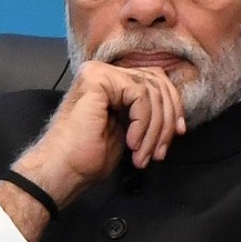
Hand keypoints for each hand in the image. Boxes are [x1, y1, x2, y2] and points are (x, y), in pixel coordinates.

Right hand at [0, 61, 184, 240]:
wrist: (62, 170)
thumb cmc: (89, 156)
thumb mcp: (129, 129)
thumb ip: (146, 111)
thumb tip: (175, 109)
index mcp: (112, 81)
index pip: (155, 81)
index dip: (173, 106)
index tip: (178, 133)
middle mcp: (105, 71)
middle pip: (157, 82)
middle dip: (167, 119)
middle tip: (161, 150)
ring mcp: (99, 72)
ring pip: (151, 91)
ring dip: (154, 129)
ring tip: (143, 154)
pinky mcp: (98, 78)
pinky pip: (139, 95)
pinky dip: (142, 123)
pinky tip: (132, 143)